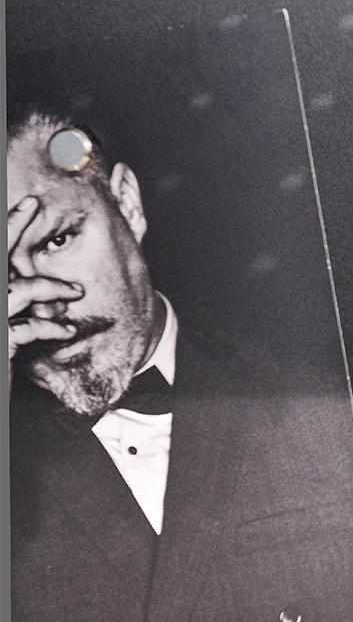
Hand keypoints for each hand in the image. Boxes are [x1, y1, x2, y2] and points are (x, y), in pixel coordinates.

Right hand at [8, 196, 81, 390]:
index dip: (7, 226)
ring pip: (16, 290)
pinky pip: (27, 327)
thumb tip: (36, 284)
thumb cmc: (3, 366)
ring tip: (76, 293)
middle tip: (34, 204)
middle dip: (12, 227)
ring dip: (50, 288)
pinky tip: (67, 332)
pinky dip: (51, 327)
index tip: (27, 203)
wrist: (2, 418)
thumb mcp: (10, 330)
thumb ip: (17, 302)